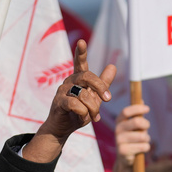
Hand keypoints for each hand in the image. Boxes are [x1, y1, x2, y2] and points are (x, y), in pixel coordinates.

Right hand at [25, 39, 116, 162]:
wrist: (63, 129)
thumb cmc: (78, 112)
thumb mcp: (94, 98)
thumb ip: (103, 84)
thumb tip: (113, 66)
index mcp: (78, 79)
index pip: (80, 62)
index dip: (80, 52)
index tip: (82, 41)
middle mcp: (69, 81)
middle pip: (87, 76)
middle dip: (100, 87)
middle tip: (108, 99)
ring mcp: (62, 91)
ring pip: (83, 94)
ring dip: (92, 108)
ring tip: (92, 117)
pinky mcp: (58, 102)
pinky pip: (75, 105)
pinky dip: (83, 113)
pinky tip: (83, 118)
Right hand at [115, 103, 151, 165]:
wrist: (124, 158)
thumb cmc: (132, 137)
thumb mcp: (133, 125)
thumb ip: (137, 114)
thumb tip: (141, 100)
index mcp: (119, 121)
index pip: (126, 111)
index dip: (137, 108)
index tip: (147, 108)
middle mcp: (117, 129)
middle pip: (136, 122)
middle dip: (146, 124)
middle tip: (147, 127)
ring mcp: (119, 141)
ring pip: (143, 136)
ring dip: (147, 138)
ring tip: (143, 140)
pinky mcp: (123, 151)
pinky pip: (144, 146)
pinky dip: (146, 147)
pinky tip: (140, 149)